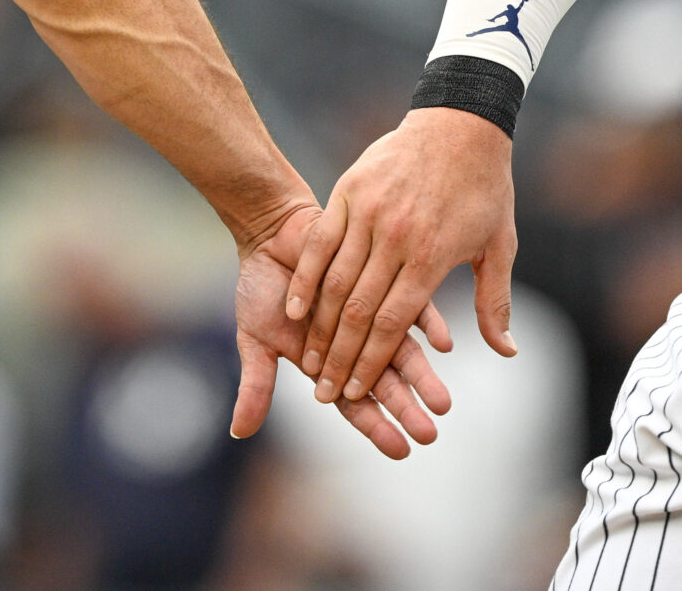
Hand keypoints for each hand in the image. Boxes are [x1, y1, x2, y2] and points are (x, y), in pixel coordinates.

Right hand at [232, 202, 453, 458]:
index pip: (356, 401)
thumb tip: (239, 433)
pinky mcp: (381, 276)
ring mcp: (371, 311)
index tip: (401, 450)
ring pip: (401, 349)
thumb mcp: (254, 339)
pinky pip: (410, 302)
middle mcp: (356, 340)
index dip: (376, 426)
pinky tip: (443, 343)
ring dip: (421, 376)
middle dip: (407, 408)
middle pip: (385, 380)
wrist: (270, 231)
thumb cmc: (262, 285)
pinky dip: (426, 322)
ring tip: (441, 402)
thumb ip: (255, 385)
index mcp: (329, 360)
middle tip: (430, 433)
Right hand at [287, 106, 516, 405]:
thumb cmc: (484, 189)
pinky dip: (306, 278)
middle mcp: (398, 237)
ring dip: (320, 327)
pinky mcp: (349, 191)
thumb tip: (506, 352)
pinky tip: (295, 309)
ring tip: (309, 361)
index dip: (372, 362)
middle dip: (341, 358)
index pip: (395, 322)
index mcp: (433, 256)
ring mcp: (370, 213)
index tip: (356, 395)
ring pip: (337, 281)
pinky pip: (321, 242)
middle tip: (325, 393)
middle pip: (361, 310)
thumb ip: (494, 302)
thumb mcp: (500, 246)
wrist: (460, 123)